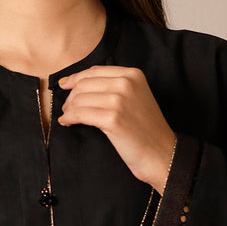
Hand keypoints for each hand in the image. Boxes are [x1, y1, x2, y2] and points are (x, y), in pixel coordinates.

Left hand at [57, 65, 176, 192]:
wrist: (162, 153)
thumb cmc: (146, 131)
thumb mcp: (135, 98)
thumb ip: (115, 87)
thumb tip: (81, 84)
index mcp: (132, 74)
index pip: (94, 72)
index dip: (75, 78)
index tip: (64, 85)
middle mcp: (126, 83)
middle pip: (84, 84)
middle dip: (71, 97)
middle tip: (67, 108)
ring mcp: (119, 100)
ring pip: (80, 99)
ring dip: (69, 109)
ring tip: (67, 117)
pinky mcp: (112, 119)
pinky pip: (80, 114)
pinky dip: (70, 118)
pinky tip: (67, 123)